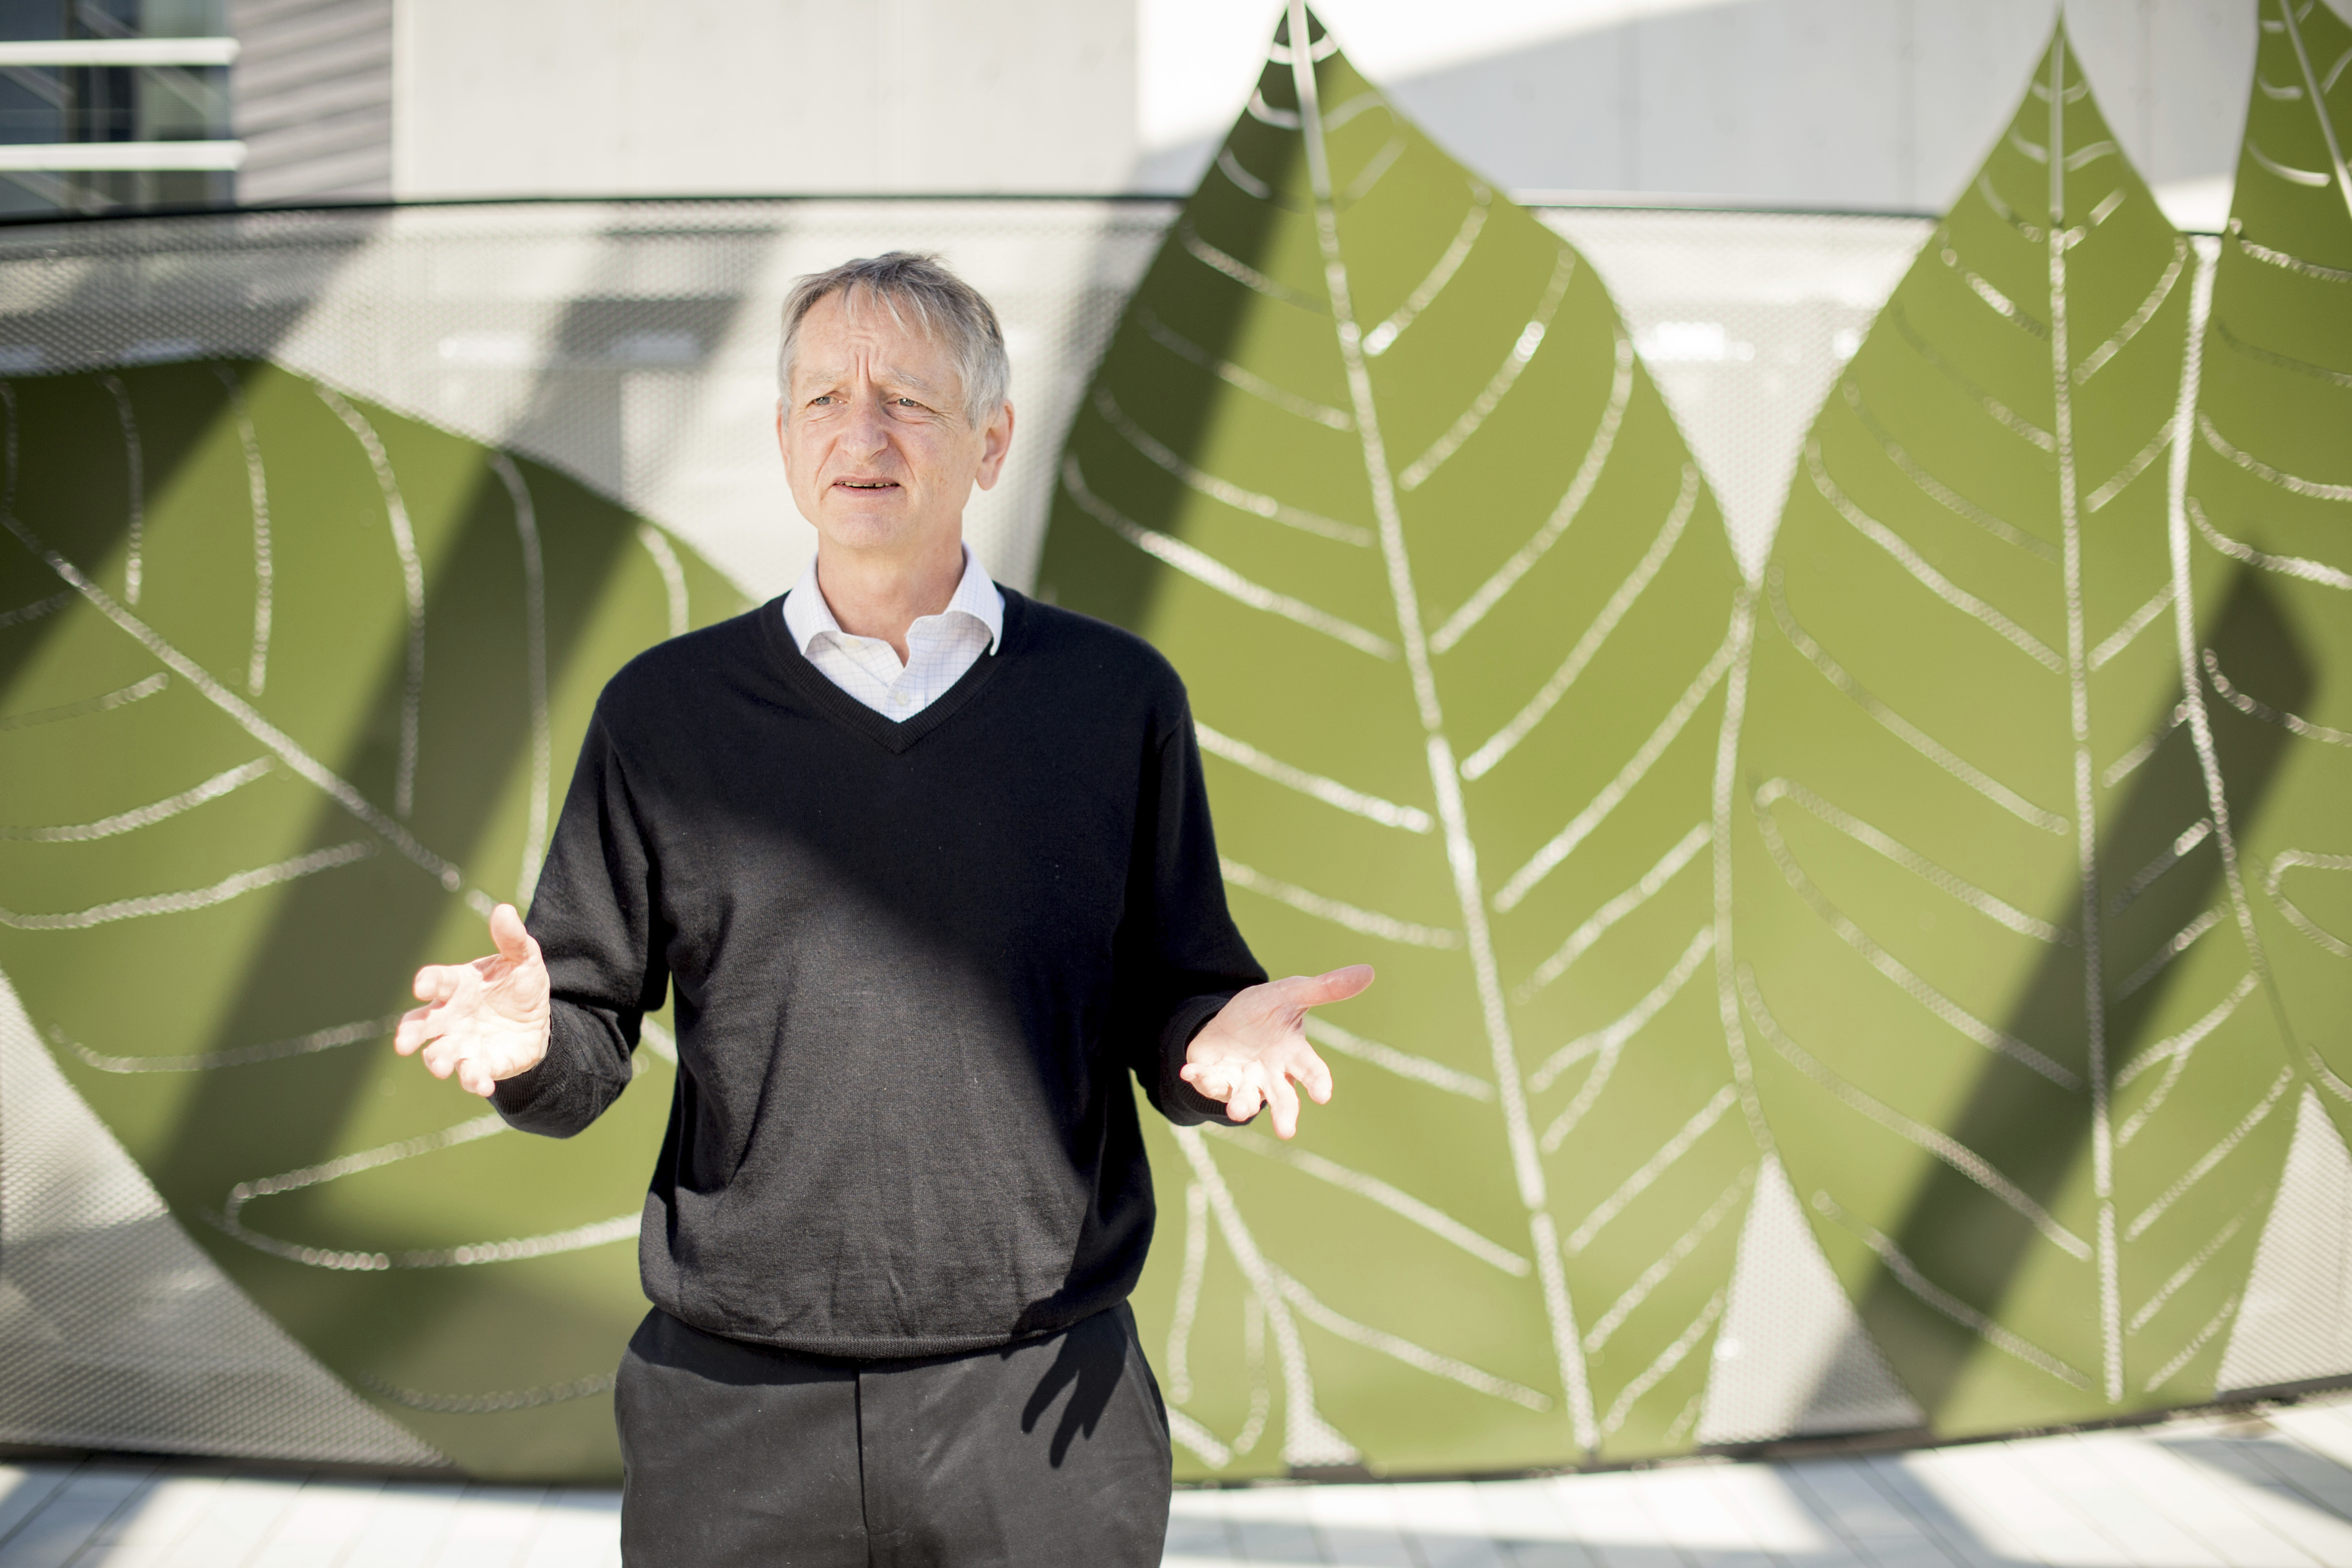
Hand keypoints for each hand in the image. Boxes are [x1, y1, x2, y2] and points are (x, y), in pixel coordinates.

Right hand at [394, 902, 551, 1097]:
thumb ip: (512, 939)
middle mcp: (451, 1016)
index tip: (423, 986)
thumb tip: (504, 910)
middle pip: (421, 1023)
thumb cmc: (518, 985)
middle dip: (410, 1033)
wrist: (536, 1022)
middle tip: (403, 1043)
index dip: (428, 983)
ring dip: (437, 1060)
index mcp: (458, 985)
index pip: (436, 981)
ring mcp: (461, 1042)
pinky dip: (474, 1080)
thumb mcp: (523, 959)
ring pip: (439, 1053)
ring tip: (441, 1066)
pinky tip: (483, 1084)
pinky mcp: (480, 1064)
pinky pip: (472, 1074)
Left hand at [1179, 965, 1373, 1137]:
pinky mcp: (1217, 1080)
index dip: (1318, 1082)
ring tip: (1239, 1110)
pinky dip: (1201, 1079)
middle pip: (1282, 1098)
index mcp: (1293, 1054)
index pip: (1311, 1070)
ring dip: (1242, 1104)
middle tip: (1287, 1131)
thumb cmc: (1266, 1011)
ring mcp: (1244, 1081)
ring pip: (1246, 1099)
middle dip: (1285, 1114)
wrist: (1226, 1020)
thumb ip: (1326, 988)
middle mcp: (1271, 1074)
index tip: (1324, 1095)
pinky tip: (1189, 1072)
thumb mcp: (1291, 993)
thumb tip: (1369, 971)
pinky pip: (1209, 1083)